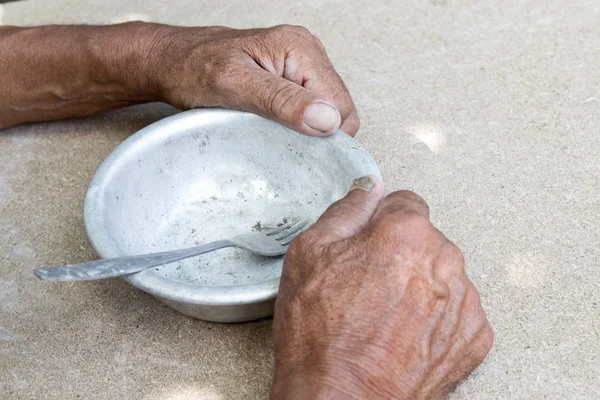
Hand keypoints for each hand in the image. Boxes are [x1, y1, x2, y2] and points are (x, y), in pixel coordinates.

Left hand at [148, 24, 358, 135]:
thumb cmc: (193, 70)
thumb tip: (327, 120)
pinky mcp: (292, 75)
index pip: (342, 108)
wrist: (172, 62)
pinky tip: (274, 125)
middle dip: (315, 132)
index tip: (293, 148)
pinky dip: (297, 123)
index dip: (324, 136)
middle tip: (277, 139)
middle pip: (339, 110)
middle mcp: (307, 51)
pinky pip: (311, 107)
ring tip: (272, 130)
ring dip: (305, 129)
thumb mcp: (234, 87)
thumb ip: (282, 101)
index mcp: (300, 48)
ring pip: (326, 112)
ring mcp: (301, 63)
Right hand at [271, 176, 493, 398]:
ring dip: (420, 286)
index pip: (404, 203)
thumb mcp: (310, 252)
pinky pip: (456, 311)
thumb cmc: (321, 333)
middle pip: (424, 241)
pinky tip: (406, 335)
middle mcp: (446, 260)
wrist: (342, 399)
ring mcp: (465, 302)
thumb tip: (368, 189)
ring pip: (442, 275)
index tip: (367, 244)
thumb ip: (347, 210)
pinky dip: (436, 319)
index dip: (379, 223)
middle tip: (366, 286)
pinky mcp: (474, 338)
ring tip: (384, 317)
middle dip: (400, 254)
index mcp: (407, 232)